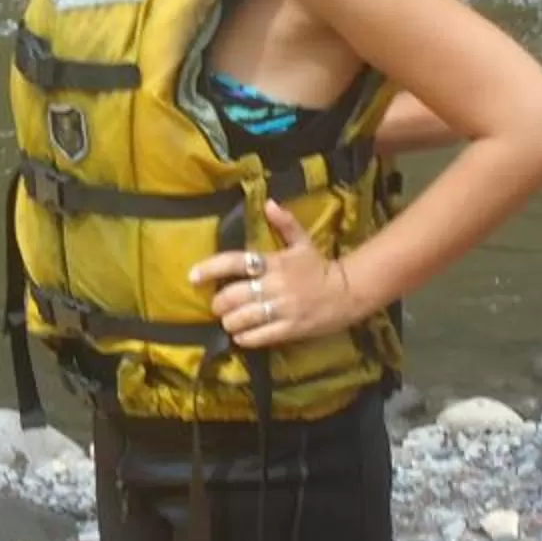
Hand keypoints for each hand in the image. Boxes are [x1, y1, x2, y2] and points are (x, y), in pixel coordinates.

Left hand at [188, 201, 362, 350]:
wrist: (348, 292)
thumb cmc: (320, 267)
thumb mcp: (303, 242)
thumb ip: (284, 223)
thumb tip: (268, 203)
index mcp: (275, 262)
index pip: (237, 262)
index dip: (211, 268)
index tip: (193, 275)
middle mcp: (275, 285)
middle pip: (233, 295)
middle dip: (219, 303)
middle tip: (217, 305)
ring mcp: (282, 309)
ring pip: (243, 318)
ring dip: (230, 321)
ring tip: (229, 321)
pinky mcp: (289, 329)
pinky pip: (258, 336)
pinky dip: (244, 337)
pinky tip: (241, 335)